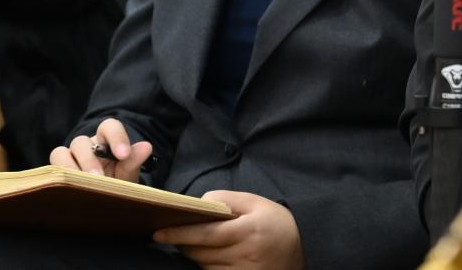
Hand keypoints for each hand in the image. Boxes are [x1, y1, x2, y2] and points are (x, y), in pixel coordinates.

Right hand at [50, 118, 151, 181]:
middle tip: (98, 178)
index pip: (109, 127)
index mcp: (106, 139)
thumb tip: (146, 147)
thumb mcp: (127, 174)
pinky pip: (50, 171)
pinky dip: (57, 179)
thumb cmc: (117, 182)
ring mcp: (68, 158)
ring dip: (69, 169)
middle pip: (81, 141)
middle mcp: (86, 145)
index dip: (116, 137)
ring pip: (60, 153)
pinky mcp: (55, 173)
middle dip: (89, 160)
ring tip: (80, 185)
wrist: (104, 200)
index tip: (124, 155)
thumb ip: (134, 161)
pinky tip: (67, 191)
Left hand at [156, 191, 302, 268]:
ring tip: (194, 243)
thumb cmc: (275, 222)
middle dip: (184, 243)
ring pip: (203, 265)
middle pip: (200, 252)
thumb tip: (198, 204)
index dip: (180, 233)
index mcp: (248, 230)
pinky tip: (207, 256)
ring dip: (194, 254)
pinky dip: (205, 266)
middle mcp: (244, 254)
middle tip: (173, 234)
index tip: (159, 232)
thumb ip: (227, 199)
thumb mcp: (255, 202)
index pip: (205, 234)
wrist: (302, 247)